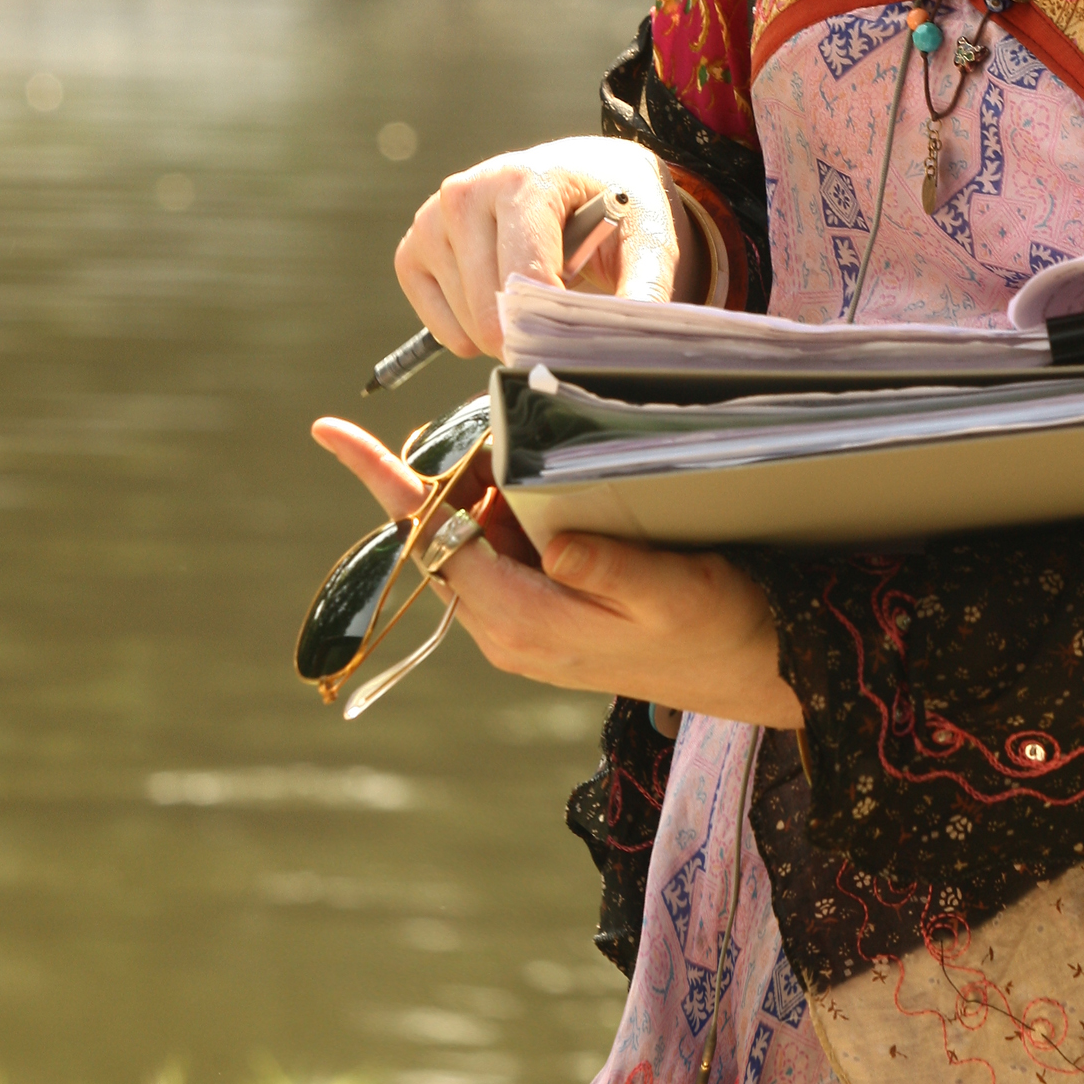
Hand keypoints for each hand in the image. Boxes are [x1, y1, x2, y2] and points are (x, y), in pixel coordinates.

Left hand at [309, 417, 800, 727]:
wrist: (751, 668)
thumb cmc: (717, 627)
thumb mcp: (674, 592)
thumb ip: (611, 569)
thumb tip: (551, 542)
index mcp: (524, 623)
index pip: (434, 541)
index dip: (385, 482)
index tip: (333, 433)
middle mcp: (506, 630)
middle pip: (443, 534)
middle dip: (451, 471)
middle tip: (497, 416)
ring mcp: (520, 627)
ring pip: (471, 539)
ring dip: (487, 487)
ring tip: (531, 444)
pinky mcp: (542, 616)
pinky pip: (500, 552)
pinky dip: (509, 508)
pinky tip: (547, 483)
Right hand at [395, 137, 697, 360]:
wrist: (590, 176)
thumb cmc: (617, 207)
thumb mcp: (649, 238)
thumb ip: (647, 286)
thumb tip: (633, 340)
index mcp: (526, 180)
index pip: (522, 274)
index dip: (549, 325)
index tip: (573, 347)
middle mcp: (469, 190)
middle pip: (489, 303)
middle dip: (528, 335)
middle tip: (563, 333)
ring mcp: (434, 218)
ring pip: (463, 318)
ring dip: (501, 333)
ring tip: (538, 302)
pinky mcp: (415, 246)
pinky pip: (435, 319)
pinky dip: (467, 332)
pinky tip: (501, 309)